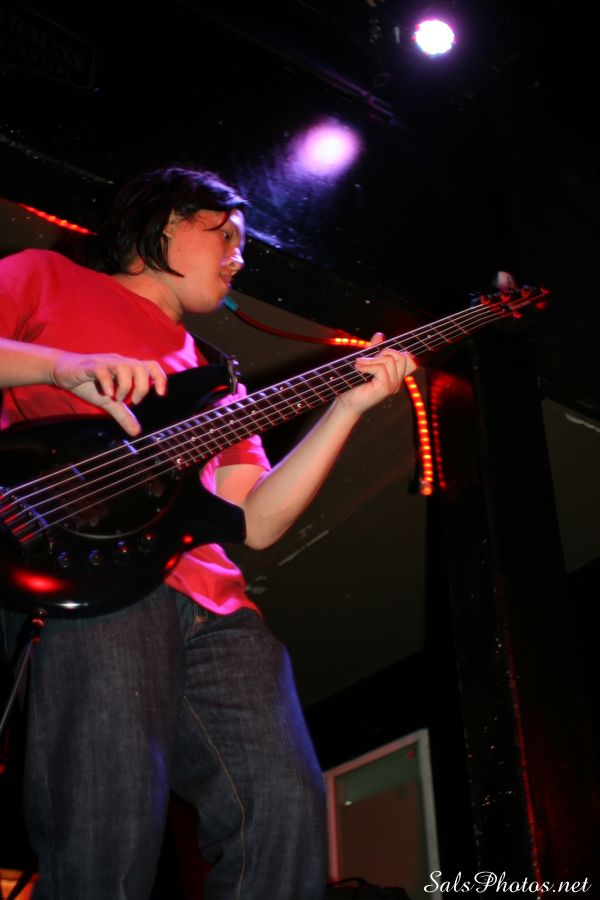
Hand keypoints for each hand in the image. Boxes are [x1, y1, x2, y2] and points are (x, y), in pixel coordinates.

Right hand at [50, 351, 166, 435]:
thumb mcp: (109, 402)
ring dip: (126, 386)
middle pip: (141, 367)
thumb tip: (137, 432)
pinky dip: (108, 384)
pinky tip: (107, 395)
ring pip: (125, 367)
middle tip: (133, 402)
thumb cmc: (88, 383)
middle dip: (142, 388)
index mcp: (127, 368)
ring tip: (117, 399)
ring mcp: (105, 362)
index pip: (151, 366)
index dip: (160, 378)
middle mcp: (119, 362)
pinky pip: (103, 370)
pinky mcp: (90, 366)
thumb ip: (123, 415)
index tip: (161, 394)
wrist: (62, 371)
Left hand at [336, 333, 415, 416]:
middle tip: (367, 359)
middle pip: (401, 356)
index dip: (401, 352)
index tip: (381, 351)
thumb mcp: (366, 362)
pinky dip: (368, 365)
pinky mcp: (385, 387)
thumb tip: (380, 335)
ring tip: (359, 364)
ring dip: (372, 359)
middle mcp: (397, 382)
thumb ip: (374, 349)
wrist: (347, 402)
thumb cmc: (354, 384)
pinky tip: (358, 367)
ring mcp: (393, 385)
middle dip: (383, 352)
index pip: (411, 361)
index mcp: (396, 376)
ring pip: (390, 360)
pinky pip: (381, 368)